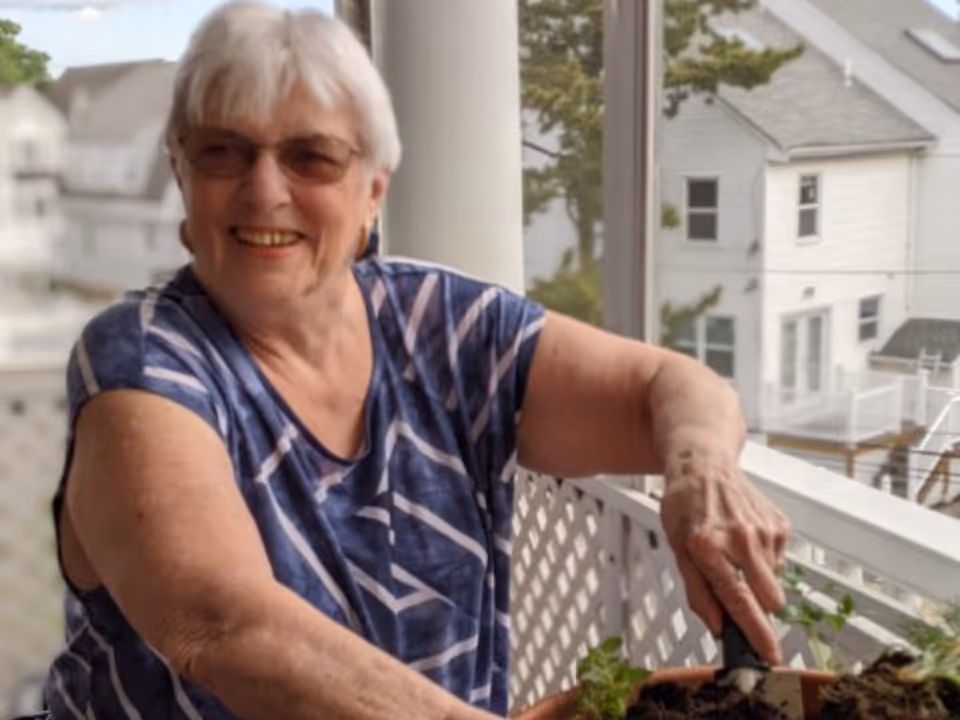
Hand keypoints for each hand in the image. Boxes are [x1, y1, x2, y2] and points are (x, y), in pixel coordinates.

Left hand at [659, 449, 789, 664]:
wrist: (704, 465)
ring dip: (758, 583)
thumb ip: (698, 591)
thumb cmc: (684, 507)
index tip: (771, 658)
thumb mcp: (677, 549)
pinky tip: (745, 543)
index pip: (740, 601)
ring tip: (734, 557)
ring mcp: (764, 531)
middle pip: (769, 600)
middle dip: (757, 608)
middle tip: (737, 594)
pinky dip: (764, 563)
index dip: (757, 634)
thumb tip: (719, 627)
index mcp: (709, 547)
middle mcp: (741, 539)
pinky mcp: (779, 524)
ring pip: (775, 584)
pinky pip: (780, 563)